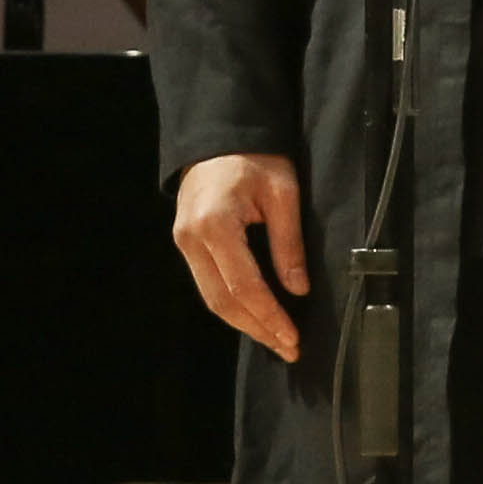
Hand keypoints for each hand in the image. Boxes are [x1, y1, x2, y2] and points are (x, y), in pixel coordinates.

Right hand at [175, 151, 312, 360]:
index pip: (244, 286)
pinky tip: (257, 315)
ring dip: (244, 323)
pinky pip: (209, 283)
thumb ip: (288, 243)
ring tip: (276, 339)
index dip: (270, 317)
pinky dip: (233, 304)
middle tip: (288, 348)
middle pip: (223, 301)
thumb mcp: (282, 193)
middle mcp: (192, 239)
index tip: (293, 337)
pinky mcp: (187, 243)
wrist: (218, 135)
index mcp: (215, 225)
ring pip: (212, 298)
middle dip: (257, 329)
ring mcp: (184, 242)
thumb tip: (298, 289)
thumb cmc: (254, 157)